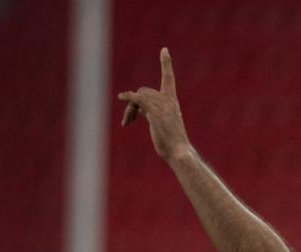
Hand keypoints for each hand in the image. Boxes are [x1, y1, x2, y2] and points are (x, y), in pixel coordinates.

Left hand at [118, 47, 190, 161]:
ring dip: (129, 110)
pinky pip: (137, 98)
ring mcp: (161, 105)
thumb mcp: (161, 124)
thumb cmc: (172, 144)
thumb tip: (137, 110)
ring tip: (126, 124)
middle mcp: (167, 100)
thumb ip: (152, 113)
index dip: (166, 64)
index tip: (164, 50)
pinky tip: (121, 97)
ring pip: (139, 97)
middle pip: (144, 91)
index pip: (169, 78)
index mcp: (172, 102)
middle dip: (133, 105)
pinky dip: (128, 97)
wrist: (179, 152)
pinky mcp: (154, 111)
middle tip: (127, 122)